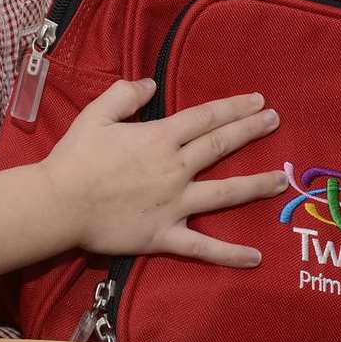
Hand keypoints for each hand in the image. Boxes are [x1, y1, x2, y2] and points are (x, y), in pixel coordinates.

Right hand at [40, 79, 286, 266]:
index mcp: (159, 138)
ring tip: (281, 179)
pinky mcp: (166, 236)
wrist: (59, 204)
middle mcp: (175, 168)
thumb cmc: (75, 158)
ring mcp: (175, 204)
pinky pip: (203, 247)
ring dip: (256, 185)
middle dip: (251, 131)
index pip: (205, 117)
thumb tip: (149, 84)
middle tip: (275, 121)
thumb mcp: (96, 114)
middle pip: (221, 145)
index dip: (233, 107)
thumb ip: (124, 95)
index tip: (257, 100)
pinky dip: (230, 254)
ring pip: (224, 193)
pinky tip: (256, 257)